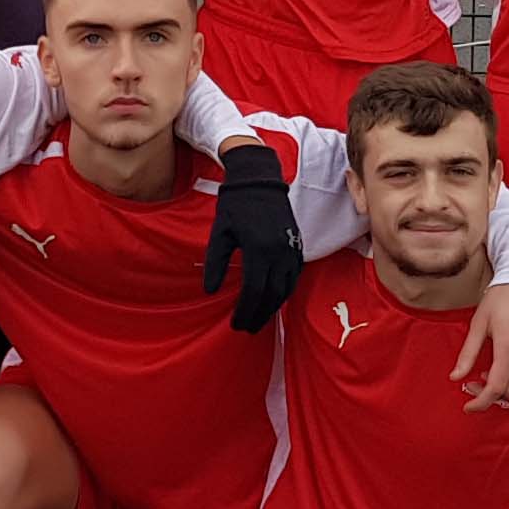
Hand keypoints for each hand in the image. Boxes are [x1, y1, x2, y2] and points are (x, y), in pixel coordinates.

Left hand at [204, 143, 302, 331]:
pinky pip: (293, 277)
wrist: (259, 180)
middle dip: (259, 314)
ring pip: (286, 289)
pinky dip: (284, 292)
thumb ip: (216, 263)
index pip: (254, 291)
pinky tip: (272, 300)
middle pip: (272, 295)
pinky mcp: (298, 246)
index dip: (245, 311)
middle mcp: (279, 252)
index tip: (236, 324)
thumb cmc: (235, 206)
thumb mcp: (219, 233)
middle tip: (247, 328)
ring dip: (272, 307)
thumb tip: (210, 291)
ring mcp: (291, 249)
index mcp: (258, 249)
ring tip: (259, 319)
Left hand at [455, 284, 508, 411]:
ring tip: (497, 368)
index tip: (469, 406)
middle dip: (492, 391)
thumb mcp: (479, 323)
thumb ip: (468, 354)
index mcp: (508, 346)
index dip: (480, 402)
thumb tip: (455, 377)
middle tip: (479, 378)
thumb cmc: (502, 297)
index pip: (495, 387)